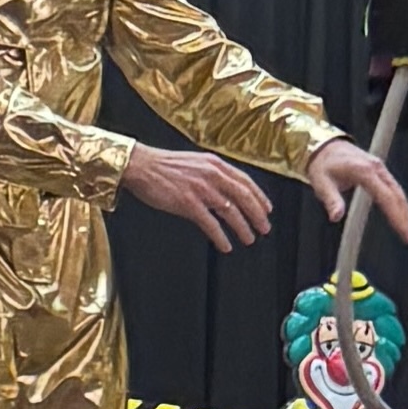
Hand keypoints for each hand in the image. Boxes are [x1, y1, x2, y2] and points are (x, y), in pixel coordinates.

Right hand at [122, 144, 273, 250]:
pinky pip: (211, 224)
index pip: (245, 181)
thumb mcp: (194, 163)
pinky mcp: (188, 203)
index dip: (259, 197)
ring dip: (242, 228)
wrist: (141, 165)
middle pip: (243, 197)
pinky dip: (221, 237)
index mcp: (214, 164)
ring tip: (248, 239)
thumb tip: (227, 189)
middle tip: (264, 229)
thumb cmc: (163, 166)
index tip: (267, 209)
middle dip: (257, 215)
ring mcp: (201, 189)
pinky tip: (225, 245)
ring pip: (231, 211)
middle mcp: (211, 174)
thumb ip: (212, 173)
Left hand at [306, 134, 407, 247]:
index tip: (402, 231)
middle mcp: (375, 167)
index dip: (396, 215)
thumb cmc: (322, 164)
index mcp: (363, 171)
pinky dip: (399, 202)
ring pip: (398, 191)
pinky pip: (394, 187)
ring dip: (404, 210)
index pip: (386, 196)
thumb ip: (331, 200)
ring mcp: (379, 167)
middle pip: (397, 194)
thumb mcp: (321, 183)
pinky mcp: (379, 170)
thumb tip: (336, 216)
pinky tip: (400, 214)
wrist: (323, 146)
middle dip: (405, 216)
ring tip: (407, 230)